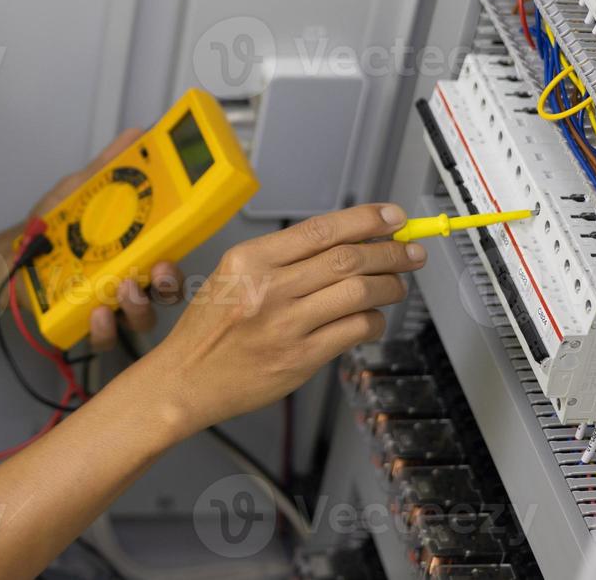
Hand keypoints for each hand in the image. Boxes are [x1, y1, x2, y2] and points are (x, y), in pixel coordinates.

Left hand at [28, 129, 185, 351]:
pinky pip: (105, 337)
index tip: (179, 246)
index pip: (171, 258)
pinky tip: (96, 311)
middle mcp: (130, 280)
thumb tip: (138, 134)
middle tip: (159, 270)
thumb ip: (111, 164)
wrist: (13, 254)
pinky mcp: (85, 324)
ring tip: (123, 287)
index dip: (182, 256)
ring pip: (141, 318)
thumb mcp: (83, 188)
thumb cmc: (53, 228)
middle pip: (166, 293)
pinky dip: (105, 328)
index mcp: (136, 250)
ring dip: (138, 306)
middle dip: (169, 285)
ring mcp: (110, 306)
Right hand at [142, 203, 423, 435]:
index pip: (320, 229)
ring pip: (357, 292)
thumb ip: (281, 259)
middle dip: (390, 251)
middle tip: (410, 250)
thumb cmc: (208, 330)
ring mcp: (285, 325)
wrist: (185, 380)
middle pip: (346, 258)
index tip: (391, 217)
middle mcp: (267, 289)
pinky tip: (373, 317)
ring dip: (389, 285)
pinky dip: (373, 320)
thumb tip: (342, 242)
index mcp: (248, 260)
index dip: (365, 219)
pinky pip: (353, 330)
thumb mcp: (231, 276)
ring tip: (397, 284)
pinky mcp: (299, 359)